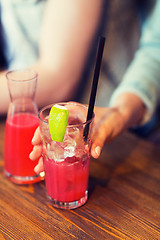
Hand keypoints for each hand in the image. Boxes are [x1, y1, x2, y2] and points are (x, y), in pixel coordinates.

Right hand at [30, 93, 145, 172]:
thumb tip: (94, 154)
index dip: (42, 130)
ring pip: (55, 139)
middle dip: (41, 144)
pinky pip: (64, 144)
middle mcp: (70, 120)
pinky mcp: (77, 137)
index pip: (53, 119)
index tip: (35, 141)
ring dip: (46, 151)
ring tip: (39, 165)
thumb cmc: (113, 118)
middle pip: (51, 131)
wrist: (120, 118)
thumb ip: (100, 140)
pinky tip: (51, 163)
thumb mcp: (106, 128)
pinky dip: (57, 153)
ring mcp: (73, 129)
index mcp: (74, 112)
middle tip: (33, 156)